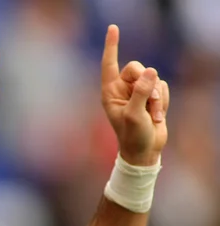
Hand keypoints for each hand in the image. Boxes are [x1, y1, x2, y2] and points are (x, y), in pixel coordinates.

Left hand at [101, 25, 169, 165]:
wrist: (144, 150)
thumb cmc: (132, 136)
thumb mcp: (134, 115)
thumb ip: (141, 92)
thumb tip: (151, 71)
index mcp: (110, 92)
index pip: (109, 64)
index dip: (112, 46)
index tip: (113, 28)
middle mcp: (122, 89)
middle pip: (138, 68)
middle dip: (146, 84)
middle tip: (149, 103)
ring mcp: (137, 92)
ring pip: (153, 79)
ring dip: (156, 98)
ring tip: (151, 116)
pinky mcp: (151, 96)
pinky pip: (162, 86)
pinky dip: (163, 101)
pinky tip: (157, 117)